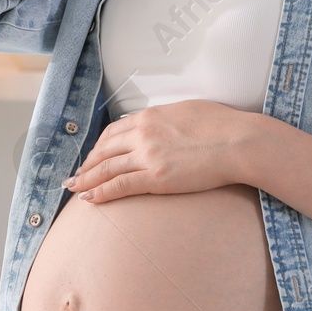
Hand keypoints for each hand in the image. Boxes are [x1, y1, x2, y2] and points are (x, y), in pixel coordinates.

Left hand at [63, 99, 258, 201]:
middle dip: (87, 164)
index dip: (99, 146)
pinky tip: (89, 198)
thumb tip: (159, 125)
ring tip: (74, 188)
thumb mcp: (187, 111)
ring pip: (106, 168)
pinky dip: (100, 192)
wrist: (238, 141)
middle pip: (104, 150)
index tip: (93, 156)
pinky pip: (119, 185)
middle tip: (76, 175)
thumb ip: (166, 119)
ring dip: (86, 180)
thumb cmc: (222, 126)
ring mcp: (147, 156)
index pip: (114, 132)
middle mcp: (143, 134)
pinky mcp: (155, 177)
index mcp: (150, 116)